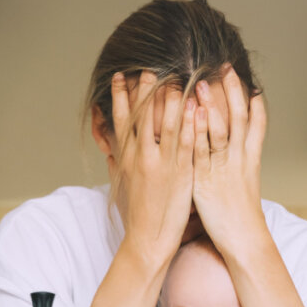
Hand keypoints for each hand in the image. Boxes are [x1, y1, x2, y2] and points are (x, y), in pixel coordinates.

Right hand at [110, 71, 196, 266]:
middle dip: (146, 90)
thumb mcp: (123, 185)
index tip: (120, 76)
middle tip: (150, 67)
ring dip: (171, 99)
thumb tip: (110, 150)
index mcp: (127, 158)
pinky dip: (190, 123)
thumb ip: (118, 164)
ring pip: (166, 124)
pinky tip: (196, 106)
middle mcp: (142, 157)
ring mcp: (162, 164)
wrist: (148, 239)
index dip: (119, 97)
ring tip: (176, 77)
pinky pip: (186, 142)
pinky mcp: (181, 173)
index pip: (121, 120)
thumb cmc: (138, 215)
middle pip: (143, 115)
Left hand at [192, 65, 267, 255]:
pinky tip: (192, 114)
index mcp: (251, 158)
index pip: (256, 121)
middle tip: (224, 67)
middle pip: (239, 117)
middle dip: (232, 91)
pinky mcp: (206, 179)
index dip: (252, 98)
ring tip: (201, 83)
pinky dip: (198, 131)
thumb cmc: (240, 215)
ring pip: (220, 129)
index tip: (245, 78)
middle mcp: (240, 158)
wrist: (244, 239)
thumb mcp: (243, 183)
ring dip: (211, 104)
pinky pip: (201, 151)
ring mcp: (224, 168)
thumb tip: (232, 150)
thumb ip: (237, 163)